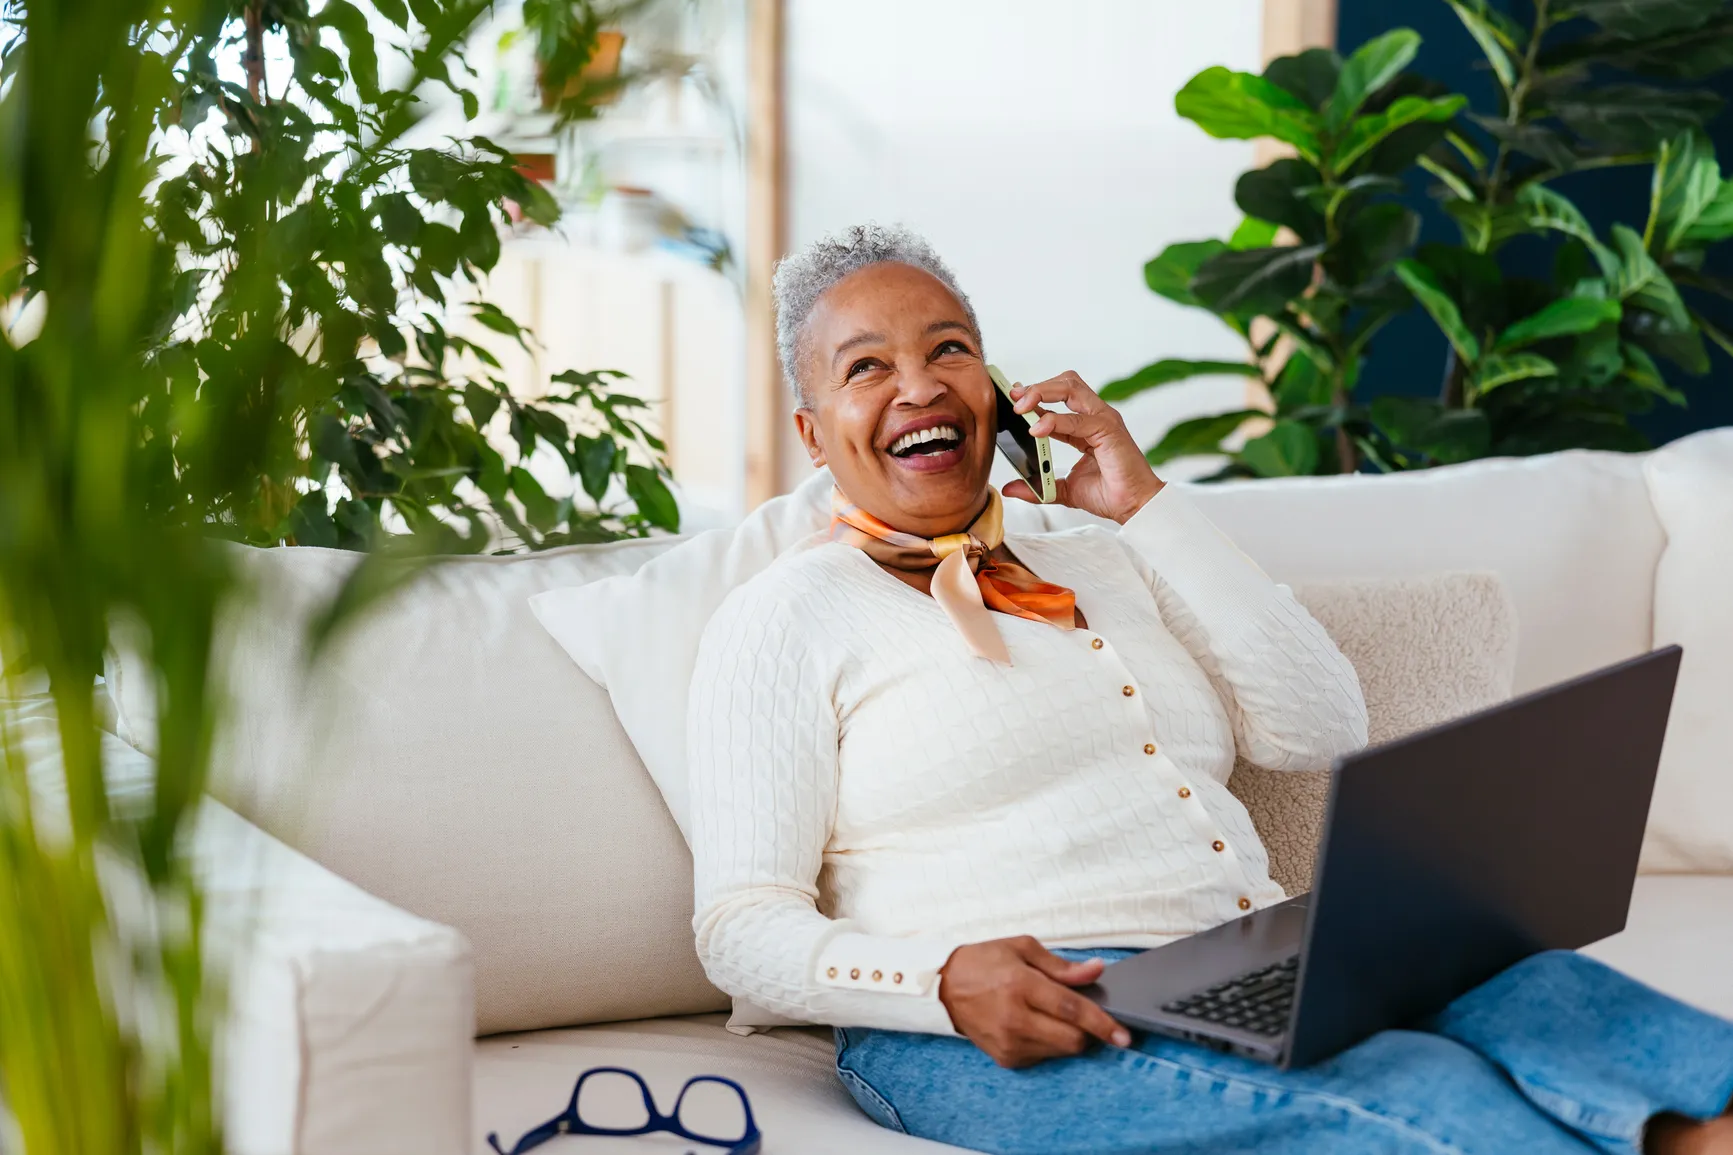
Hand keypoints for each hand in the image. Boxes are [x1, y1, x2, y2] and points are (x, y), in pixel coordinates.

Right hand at [938, 936, 1131, 1068]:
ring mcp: (1009, 1042)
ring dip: (1067, 1036)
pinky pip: (1043, 1056)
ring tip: (1048, 1013)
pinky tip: (1032, 1024)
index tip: (1123, 1035)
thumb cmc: (984, 962)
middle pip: (1072, 1039)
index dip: (1102, 1023)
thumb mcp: (1022, 948)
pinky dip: (1048, 1042)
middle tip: (1083, 1013)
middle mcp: (1015, 1018)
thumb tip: (1096, 971)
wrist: (944, 987)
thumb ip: (1062, 966)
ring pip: (1060, 1050)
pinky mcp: (1005, 1058)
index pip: (1071, 1010)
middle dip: (1088, 1031)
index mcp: (1021, 985)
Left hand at [1005, 371, 1163, 524]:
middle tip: (1014, 400)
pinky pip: (1078, 419)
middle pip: (1065, 383)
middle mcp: (1096, 416)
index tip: (1012, 399)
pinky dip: (1055, 421)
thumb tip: (1009, 488)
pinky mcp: (1109, 430)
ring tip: (1021, 408)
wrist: (1134, 507)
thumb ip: (1038, 486)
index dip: (1034, 396)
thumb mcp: (1062, 490)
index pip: (1058, 398)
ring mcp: (1104, 420)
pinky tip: (1037, 429)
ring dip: (1042, 392)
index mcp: (1085, 425)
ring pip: (1071, 388)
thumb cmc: (1108, 494)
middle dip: (1036, 387)